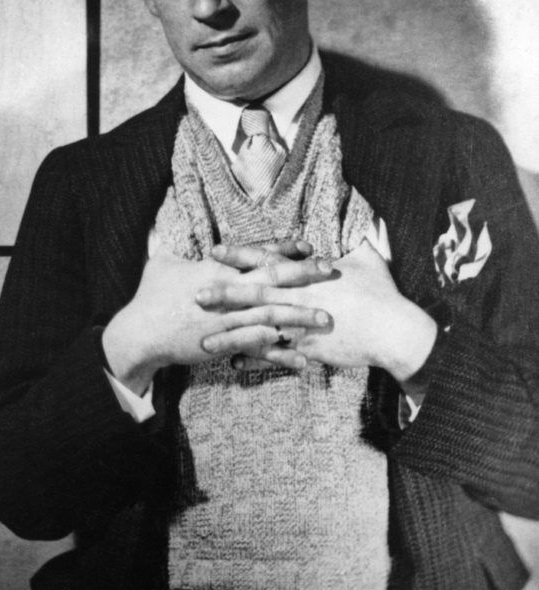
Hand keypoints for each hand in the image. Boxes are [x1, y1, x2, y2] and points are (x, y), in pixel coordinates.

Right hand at [102, 246, 328, 392]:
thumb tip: (167, 217)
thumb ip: (172, 242)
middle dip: (303, 274)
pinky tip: (302, 358)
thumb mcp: (160, 262)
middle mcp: (227, 293)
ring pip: (271, 316)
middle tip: (330, 270)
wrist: (140, 333)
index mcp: (216, 270)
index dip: (282, 248)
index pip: (255, 254)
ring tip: (326, 318)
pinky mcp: (224, 344)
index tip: (307, 244)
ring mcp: (227, 320)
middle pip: (271, 280)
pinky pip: (257, 350)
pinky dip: (279, 354)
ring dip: (300, 316)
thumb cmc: (149, 297)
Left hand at [208, 240, 436, 381]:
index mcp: (307, 276)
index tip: (215, 251)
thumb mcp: (368, 260)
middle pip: (254, 294)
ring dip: (230, 335)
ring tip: (203, 340)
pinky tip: (234, 364)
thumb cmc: (383, 293)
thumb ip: (352, 246)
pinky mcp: (309, 349)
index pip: (267, 261)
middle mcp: (299, 299)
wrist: (395, 330)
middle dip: (223, 294)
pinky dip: (254, 361)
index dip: (240, 255)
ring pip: (259, 330)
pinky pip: (275, 357)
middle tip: (195, 294)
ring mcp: (302, 325)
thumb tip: (355, 225)